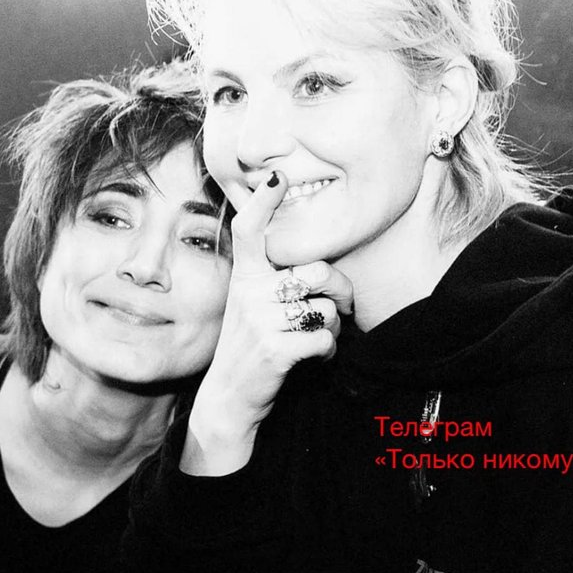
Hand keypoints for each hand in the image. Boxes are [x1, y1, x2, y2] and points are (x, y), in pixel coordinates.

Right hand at [181, 170, 352, 474]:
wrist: (229, 396)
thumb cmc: (252, 344)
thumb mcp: (252, 304)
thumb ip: (276, 278)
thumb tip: (322, 269)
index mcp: (245, 276)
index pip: (248, 230)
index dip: (263, 202)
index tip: (277, 176)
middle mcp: (250, 293)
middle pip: (318, 271)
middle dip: (342, 291)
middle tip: (343, 306)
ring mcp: (260, 321)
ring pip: (327, 310)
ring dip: (332, 329)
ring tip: (314, 338)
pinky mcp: (275, 349)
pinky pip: (326, 339)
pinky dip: (328, 352)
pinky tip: (314, 357)